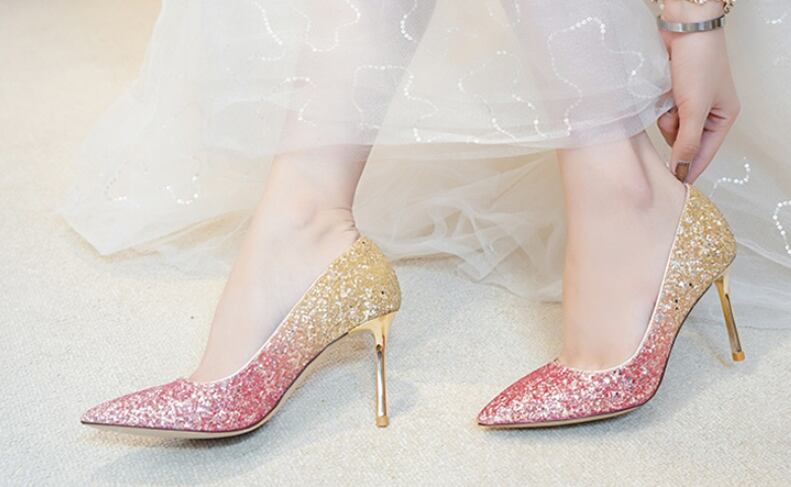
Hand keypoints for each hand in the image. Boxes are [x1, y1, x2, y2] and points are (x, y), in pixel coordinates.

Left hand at [656, 1, 739, 182]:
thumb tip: (680, 168)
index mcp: (723, 117)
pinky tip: (662, 93)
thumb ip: (686, 141)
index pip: (705, 153)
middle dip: (674, 131)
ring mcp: (688, 104)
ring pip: (669, 128)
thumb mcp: (694, 107)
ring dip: (665, 117)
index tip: (672, 187)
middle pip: (682, 141)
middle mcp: (706, 112)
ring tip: (670, 97)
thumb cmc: (698, 63)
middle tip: (675, 113)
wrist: (683, 29)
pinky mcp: (671, 95)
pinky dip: (659, 107)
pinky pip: (661, 113)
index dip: (689, 169)